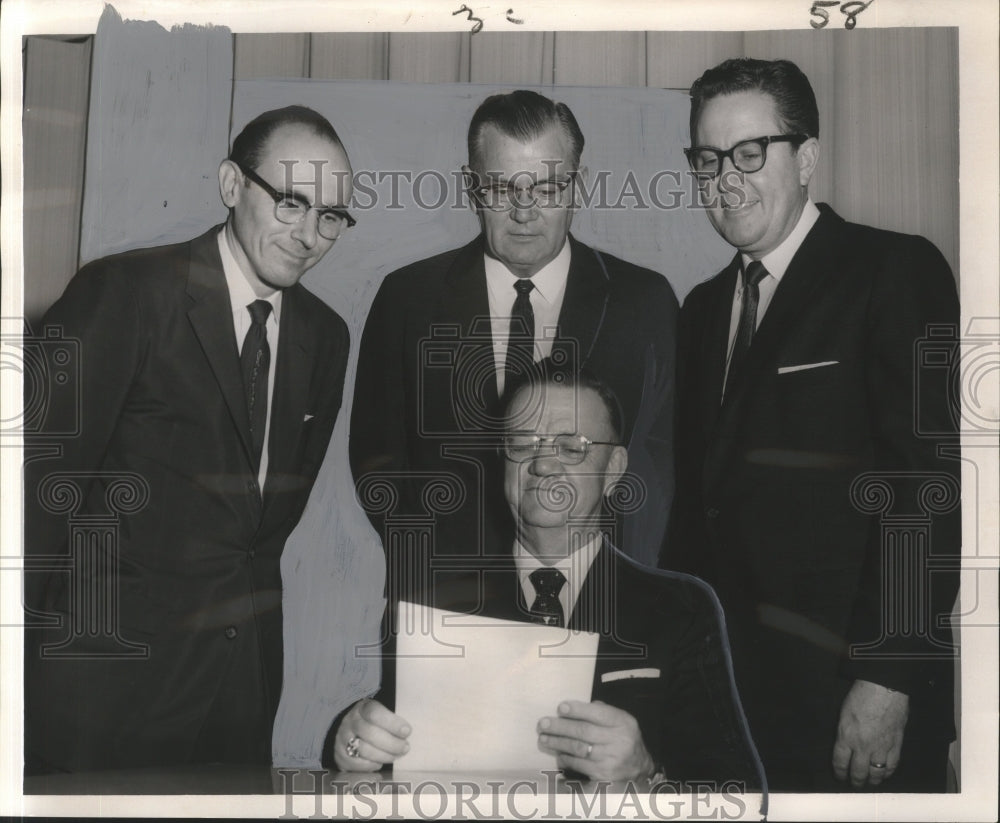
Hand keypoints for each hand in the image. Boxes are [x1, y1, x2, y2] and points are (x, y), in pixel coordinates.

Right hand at [333, 698, 410, 771]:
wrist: (350, 731)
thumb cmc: (375, 723)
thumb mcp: (382, 713)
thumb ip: (394, 719)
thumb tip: (409, 730)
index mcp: (363, 707)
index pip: (374, 713)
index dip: (392, 723)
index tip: (407, 731)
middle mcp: (350, 721)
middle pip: (370, 733)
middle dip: (391, 743)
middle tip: (405, 748)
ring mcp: (342, 738)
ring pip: (364, 750)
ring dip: (384, 756)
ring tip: (396, 756)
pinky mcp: (340, 755)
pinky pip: (356, 763)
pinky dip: (370, 765)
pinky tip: (380, 763)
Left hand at [537, 700, 654, 781]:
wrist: (640, 769)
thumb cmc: (623, 739)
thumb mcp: (621, 721)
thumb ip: (601, 711)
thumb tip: (574, 708)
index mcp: (622, 723)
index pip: (598, 713)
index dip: (578, 710)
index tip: (561, 707)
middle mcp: (618, 741)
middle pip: (584, 731)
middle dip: (560, 727)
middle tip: (543, 724)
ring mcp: (611, 760)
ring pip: (578, 749)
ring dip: (558, 743)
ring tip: (543, 738)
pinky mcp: (603, 775)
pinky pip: (579, 765)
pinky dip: (565, 759)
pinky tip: (557, 754)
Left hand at [832, 679, 908, 787]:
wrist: (884, 688)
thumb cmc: (862, 694)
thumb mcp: (844, 713)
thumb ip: (845, 731)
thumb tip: (846, 743)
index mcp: (846, 736)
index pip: (840, 762)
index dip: (839, 772)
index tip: (839, 776)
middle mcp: (863, 745)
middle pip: (858, 771)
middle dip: (855, 780)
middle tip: (854, 783)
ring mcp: (881, 747)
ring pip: (876, 773)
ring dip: (872, 780)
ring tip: (869, 782)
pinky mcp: (896, 744)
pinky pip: (892, 765)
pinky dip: (888, 773)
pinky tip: (885, 774)